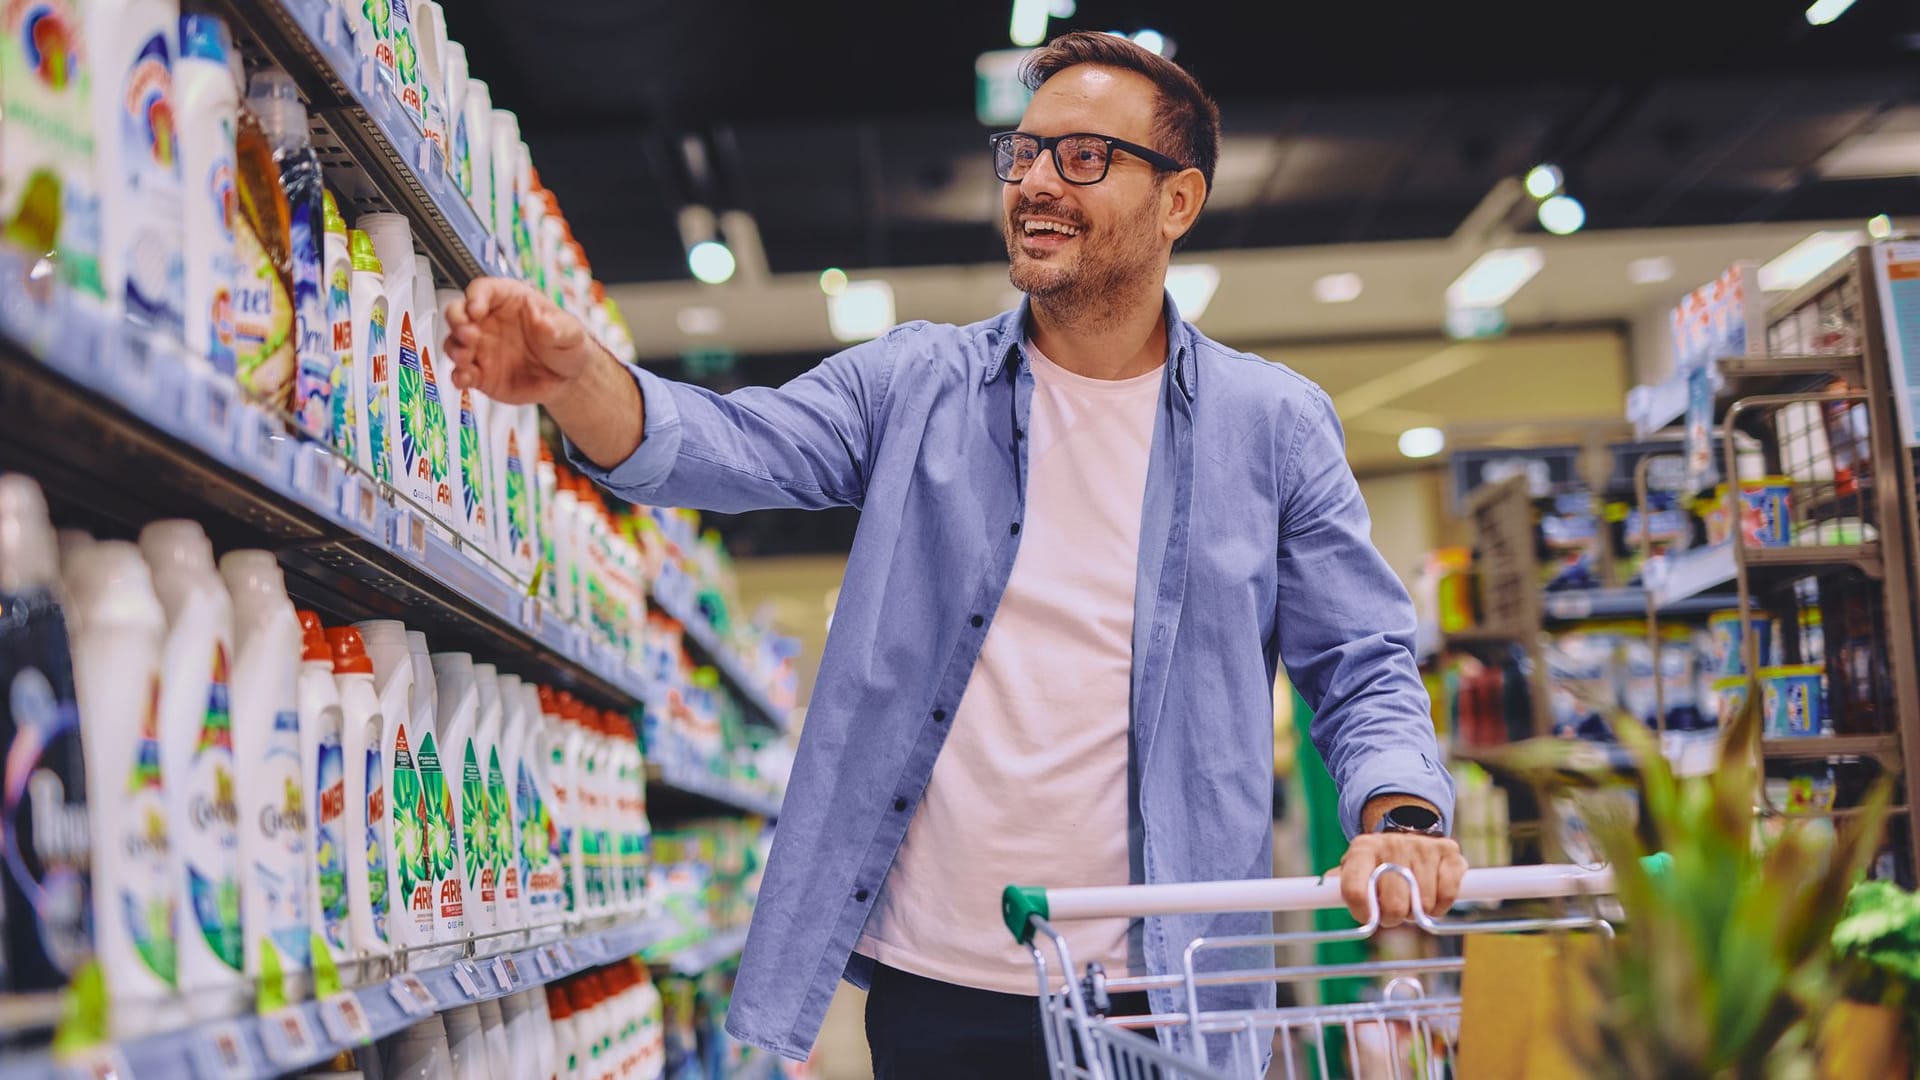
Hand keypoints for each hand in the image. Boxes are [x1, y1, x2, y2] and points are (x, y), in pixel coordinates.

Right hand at [441, 277, 598, 405]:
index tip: (476, 309)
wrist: (568, 379)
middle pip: (458, 311)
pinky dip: (458, 376)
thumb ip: (558, 326)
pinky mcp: (480, 373)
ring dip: (455, 349)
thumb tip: (543, 321)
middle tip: (467, 333)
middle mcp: (489, 322)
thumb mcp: (571, 332)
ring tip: (466, 356)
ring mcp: (482, 348)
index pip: (483, 290)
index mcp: (509, 301)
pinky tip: (465, 378)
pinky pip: (461, 373)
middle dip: (456, 320)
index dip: (475, 297)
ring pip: (454, 343)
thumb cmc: (565, 345)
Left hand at [1338, 832, 1467, 928]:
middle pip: (1393, 904)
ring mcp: (1422, 846)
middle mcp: (1391, 844)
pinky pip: (1447, 894)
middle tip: (1393, 910)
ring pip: (1422, 903)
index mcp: (1362, 849)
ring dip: (1418, 911)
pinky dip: (1441, 906)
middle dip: (1394, 916)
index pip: (1355, 890)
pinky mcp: (1449, 851)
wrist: (1409, 831)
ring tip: (1412, 899)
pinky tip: (1433, 898)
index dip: (1361, 912)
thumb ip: (1339, 885)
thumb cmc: (1378, 862)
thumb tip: (1320, 895)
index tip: (1367, 917)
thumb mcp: (1354, 868)